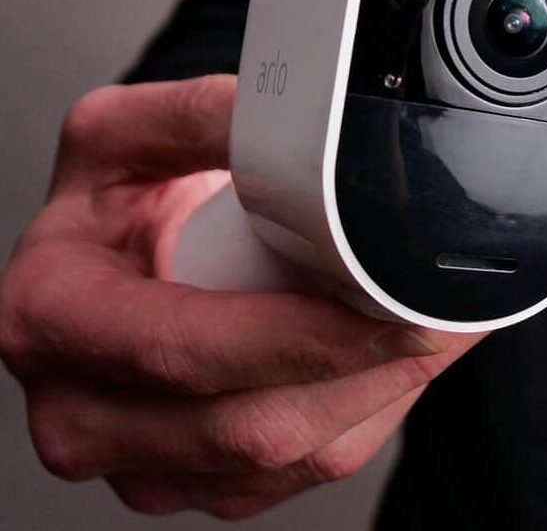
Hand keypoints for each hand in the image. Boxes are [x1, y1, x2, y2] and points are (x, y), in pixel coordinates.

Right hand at [0, 77, 484, 518]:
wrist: (121, 258)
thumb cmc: (120, 201)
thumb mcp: (130, 135)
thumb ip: (205, 118)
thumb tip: (295, 118)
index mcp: (49, 317)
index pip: (187, 347)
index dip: (303, 335)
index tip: (390, 302)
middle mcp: (78, 412)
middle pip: (250, 424)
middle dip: (365, 369)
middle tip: (439, 314)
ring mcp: (139, 466)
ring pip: (290, 458)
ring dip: (380, 393)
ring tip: (431, 328)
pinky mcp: (198, 487)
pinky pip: (303, 472)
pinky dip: (367, 415)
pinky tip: (391, 362)